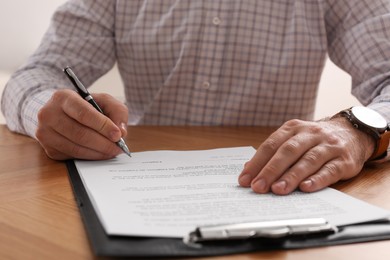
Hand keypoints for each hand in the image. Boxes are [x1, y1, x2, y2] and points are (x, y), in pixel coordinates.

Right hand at [36, 89, 127, 159]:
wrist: (64, 113)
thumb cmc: (86, 106)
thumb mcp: (103, 101)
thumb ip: (117, 111)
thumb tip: (121, 131)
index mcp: (63, 97)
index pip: (83, 113)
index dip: (102, 126)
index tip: (118, 134)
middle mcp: (49, 114)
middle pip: (80, 134)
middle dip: (103, 143)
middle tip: (119, 147)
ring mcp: (46, 133)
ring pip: (76, 148)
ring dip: (99, 152)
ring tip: (113, 151)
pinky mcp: (48, 148)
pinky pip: (72, 156)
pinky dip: (90, 157)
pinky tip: (100, 153)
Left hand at [238, 118, 374, 194]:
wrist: (352, 133)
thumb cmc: (315, 141)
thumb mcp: (294, 139)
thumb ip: (273, 152)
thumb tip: (248, 168)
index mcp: (293, 128)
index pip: (271, 145)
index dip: (257, 162)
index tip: (245, 179)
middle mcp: (311, 134)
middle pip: (288, 151)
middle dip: (271, 170)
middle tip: (258, 187)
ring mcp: (329, 146)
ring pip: (308, 160)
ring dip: (291, 176)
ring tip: (277, 190)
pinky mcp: (344, 160)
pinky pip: (330, 170)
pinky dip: (317, 179)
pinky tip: (305, 188)